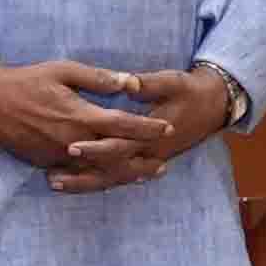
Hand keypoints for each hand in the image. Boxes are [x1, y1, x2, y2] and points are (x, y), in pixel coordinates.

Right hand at [0, 52, 165, 184]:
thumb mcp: (63, 70)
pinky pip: (76, 175)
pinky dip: (96, 178)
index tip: (168, 128)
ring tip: (145, 175)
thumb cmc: (26, 80)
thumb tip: (130, 82)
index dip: (148, 128)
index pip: (123, 125)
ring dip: (123, 174)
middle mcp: (72, 140)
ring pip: (97, 171)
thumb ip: (98, 79)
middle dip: (142, 159)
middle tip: (164, 163)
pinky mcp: (44, 162)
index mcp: (80, 115)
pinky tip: (109, 178)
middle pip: (116, 155)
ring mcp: (57, 155)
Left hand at [42, 66, 244, 195]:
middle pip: (111, 169)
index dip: (96, 147)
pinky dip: (95, 182)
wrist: (212, 108)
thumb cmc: (190, 92)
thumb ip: (149, 84)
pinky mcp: (144, 162)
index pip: (121, 145)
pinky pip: (117, 177)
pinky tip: (73, 183)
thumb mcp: (173, 82)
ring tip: (54, 183)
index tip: (72, 147)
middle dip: (82, 172)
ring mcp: (147, 161)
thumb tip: (128, 83)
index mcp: (154, 134)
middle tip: (53, 174)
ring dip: (84, 183)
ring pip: (113, 178)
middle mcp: (149, 153)